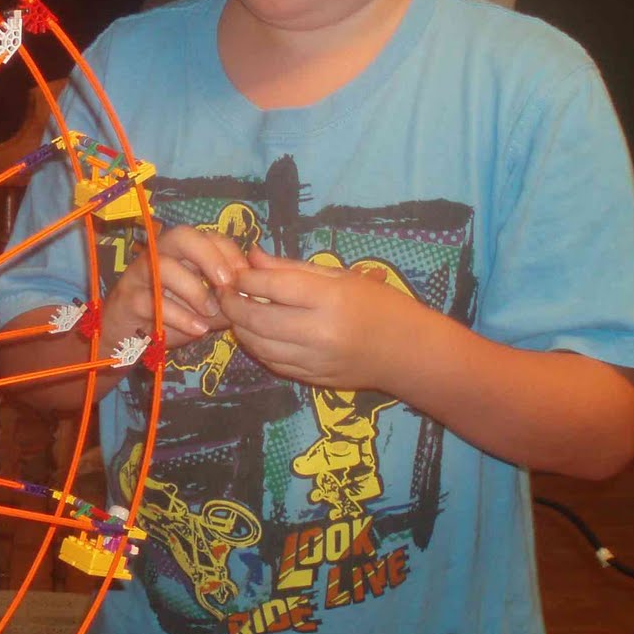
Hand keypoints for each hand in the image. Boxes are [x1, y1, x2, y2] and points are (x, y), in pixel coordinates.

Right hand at [100, 224, 247, 350]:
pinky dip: (179, 316)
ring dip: (195, 291)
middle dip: (209, 257)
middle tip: (226, 284)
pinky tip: (198, 330)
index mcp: (182, 251)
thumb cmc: (170, 314)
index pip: (210, 237)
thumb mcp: (205, 307)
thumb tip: (256, 300)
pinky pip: (152, 302)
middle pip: (182, 236)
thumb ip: (228, 301)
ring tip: (210, 313)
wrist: (128, 335)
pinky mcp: (128, 299)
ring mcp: (141, 275)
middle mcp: (160, 254)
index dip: (231, 254)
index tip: (246, 279)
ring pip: (165, 267)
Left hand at [219, 246, 420, 387]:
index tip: (236, 273)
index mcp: (329, 299)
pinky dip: (257, 347)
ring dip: (240, 327)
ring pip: (258, 345)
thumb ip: (293, 268)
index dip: (245, 279)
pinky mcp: (312, 379)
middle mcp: (319, 332)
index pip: (272, 287)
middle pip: (257, 319)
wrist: (409, 352)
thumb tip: (252, 255)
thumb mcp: (341, 277)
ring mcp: (314, 360)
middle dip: (233, 305)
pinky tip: (255, 334)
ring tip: (236, 312)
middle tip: (224, 293)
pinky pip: (272, 363)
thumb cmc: (379, 304)